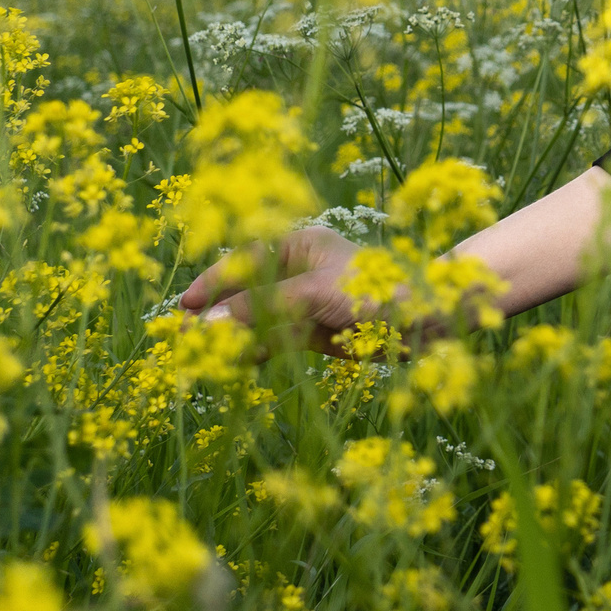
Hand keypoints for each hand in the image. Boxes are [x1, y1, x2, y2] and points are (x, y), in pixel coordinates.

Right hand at [177, 227, 382, 356]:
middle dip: (219, 314)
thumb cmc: (376, 288)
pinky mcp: (315, 332)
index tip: (186, 305)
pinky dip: (256, 351)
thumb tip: (212, 323)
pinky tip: (235, 364)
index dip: (215, 281)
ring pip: (259, 319)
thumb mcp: (315, 292)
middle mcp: (300, 272)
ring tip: (204, 358)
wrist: (425, 318)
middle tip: (185, 341)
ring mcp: (306, 303)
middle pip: (248, 291)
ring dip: (233, 337)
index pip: (246, 259)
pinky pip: (276, 340)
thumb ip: (264, 307)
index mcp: (302, 246)